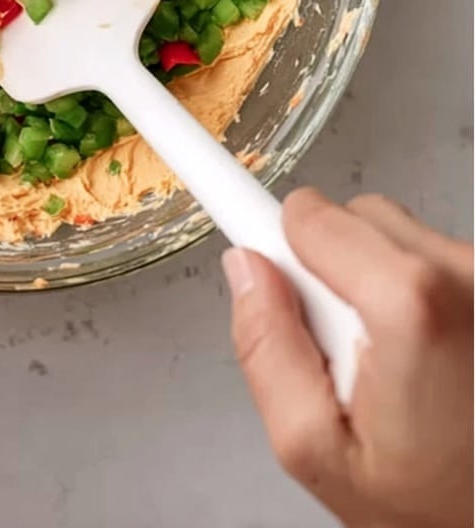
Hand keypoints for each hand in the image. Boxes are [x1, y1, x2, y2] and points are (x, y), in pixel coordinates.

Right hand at [224, 188, 472, 527]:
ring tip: (396, 360)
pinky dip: (423, 292)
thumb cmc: (437, 507)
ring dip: (378, 280)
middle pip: (349, 217)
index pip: (305, 218)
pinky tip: (433, 355)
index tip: (208, 165)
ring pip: (396, 234)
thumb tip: (245, 271)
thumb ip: (267, 352)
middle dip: (328, 267)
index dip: (250, 204)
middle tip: (339, 346)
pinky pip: (436, 256)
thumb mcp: (316, 450)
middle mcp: (462, 272)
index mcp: (408, 305)